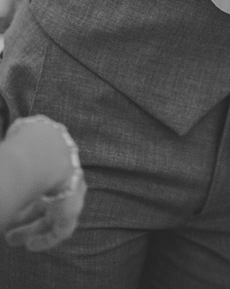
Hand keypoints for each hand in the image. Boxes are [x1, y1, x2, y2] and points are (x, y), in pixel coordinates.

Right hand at [2, 115, 85, 251]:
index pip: (46, 176)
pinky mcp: (72, 210)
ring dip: (30, 229)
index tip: (15, 196)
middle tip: (9, 227)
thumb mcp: (24, 131)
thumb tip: (20, 132)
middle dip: (26, 214)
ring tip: (11, 240)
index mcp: (59, 156)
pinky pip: (59, 230)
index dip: (28, 189)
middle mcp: (68, 176)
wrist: (43, 154)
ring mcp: (72, 193)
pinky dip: (44, 239)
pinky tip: (30, 245)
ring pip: (52, 216)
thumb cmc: (27, 142)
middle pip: (47, 199)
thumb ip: (23, 133)